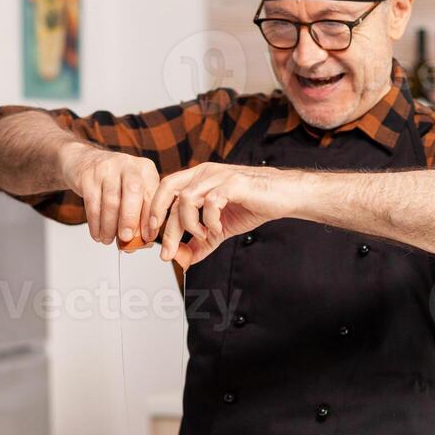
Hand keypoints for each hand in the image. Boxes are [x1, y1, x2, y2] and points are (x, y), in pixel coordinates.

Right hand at [63, 144, 160, 245]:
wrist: (85, 161)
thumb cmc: (115, 182)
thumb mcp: (133, 192)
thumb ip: (141, 215)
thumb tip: (144, 242)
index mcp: (146, 170)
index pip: (152, 195)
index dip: (150, 218)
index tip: (147, 238)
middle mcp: (129, 165)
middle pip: (133, 192)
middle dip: (130, 218)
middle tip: (126, 238)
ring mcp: (107, 168)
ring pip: (111, 200)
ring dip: (109, 225)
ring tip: (108, 240)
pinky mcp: (88, 175)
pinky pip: (92, 202)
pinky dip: (95, 222)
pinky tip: (97, 234)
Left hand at [146, 162, 304, 266]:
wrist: (283, 196)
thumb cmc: (253, 205)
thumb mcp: (221, 228)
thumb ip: (201, 242)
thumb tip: (184, 260)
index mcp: (197, 179)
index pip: (165, 192)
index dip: (153, 213)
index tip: (150, 237)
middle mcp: (204, 173)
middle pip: (171, 197)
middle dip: (166, 228)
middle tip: (168, 252)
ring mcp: (218, 176)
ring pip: (186, 199)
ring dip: (190, 224)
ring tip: (203, 235)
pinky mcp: (234, 183)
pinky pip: (211, 202)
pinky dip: (210, 220)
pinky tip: (219, 228)